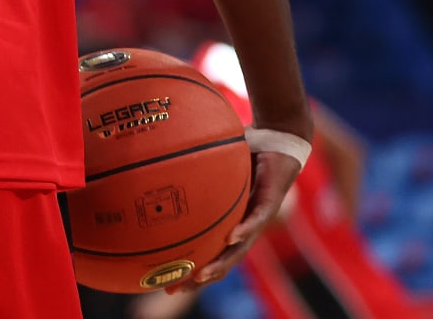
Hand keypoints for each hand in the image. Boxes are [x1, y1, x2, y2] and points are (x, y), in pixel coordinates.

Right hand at [168, 150, 300, 290]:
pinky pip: (255, 221)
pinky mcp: (269, 203)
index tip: (169, 284)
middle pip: (221, 261)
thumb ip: (193, 175)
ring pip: (239, 249)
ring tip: (203, 276)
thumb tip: (155, 168)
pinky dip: (243, 230)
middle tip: (177, 289)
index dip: (191, 270)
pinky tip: (231, 238)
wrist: (277, 142)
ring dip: (221, 264)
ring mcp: (257, 218)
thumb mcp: (214, 170)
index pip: (210, 253)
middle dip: (200, 278)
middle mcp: (243, 227)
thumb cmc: (244, 155)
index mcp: (230, 223)